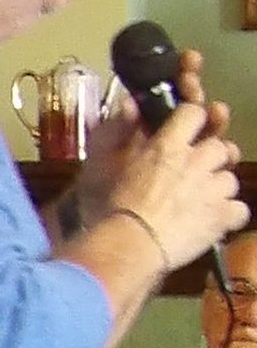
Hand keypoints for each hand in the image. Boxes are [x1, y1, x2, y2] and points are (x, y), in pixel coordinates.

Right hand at [107, 89, 246, 273]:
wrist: (129, 244)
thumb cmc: (112, 206)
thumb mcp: (106, 160)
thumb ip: (122, 130)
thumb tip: (130, 103)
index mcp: (169, 145)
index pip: (195, 113)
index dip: (195, 119)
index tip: (189, 129)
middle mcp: (197, 161)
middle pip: (221, 147)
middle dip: (213, 158)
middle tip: (197, 171)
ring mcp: (213, 189)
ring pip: (231, 179)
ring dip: (219, 188)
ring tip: (202, 201)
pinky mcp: (222, 217)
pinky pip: (240, 210)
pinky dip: (229, 216)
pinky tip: (214, 222)